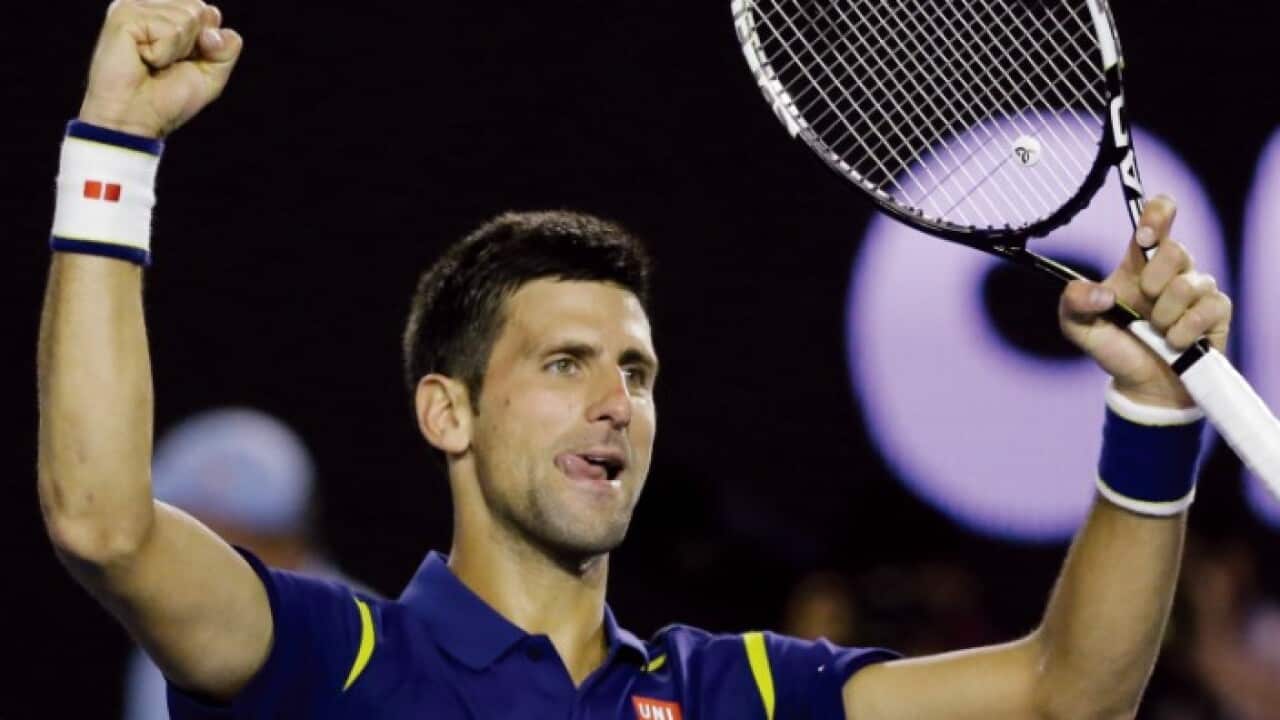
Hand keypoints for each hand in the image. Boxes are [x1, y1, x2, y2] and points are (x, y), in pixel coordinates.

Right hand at [78, 0, 242, 137]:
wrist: (135, 119)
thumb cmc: (167, 99)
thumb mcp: (211, 74)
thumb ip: (227, 46)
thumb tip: (212, 17)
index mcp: (167, 12)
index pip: (209, 12)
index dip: (209, 43)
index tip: (184, 62)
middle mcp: (150, 4)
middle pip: (201, 10)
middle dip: (194, 45)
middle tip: (167, 65)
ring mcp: (135, 6)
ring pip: (188, 17)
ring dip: (177, 50)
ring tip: (153, 63)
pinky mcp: (124, 14)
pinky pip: (169, 30)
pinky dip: (163, 53)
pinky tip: (142, 59)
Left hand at [1058, 195, 1232, 407]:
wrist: (1141, 385)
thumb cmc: (1113, 347)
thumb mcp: (1077, 326)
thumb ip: (1073, 302)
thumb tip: (1102, 293)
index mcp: (1138, 263)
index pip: (1158, 217)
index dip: (1157, 214)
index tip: (1145, 235)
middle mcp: (1172, 270)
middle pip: (1175, 249)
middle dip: (1152, 281)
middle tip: (1142, 302)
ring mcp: (1198, 289)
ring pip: (1187, 285)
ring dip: (1164, 315)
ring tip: (1154, 330)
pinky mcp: (1217, 311)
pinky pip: (1205, 310)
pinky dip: (1182, 332)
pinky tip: (1173, 342)